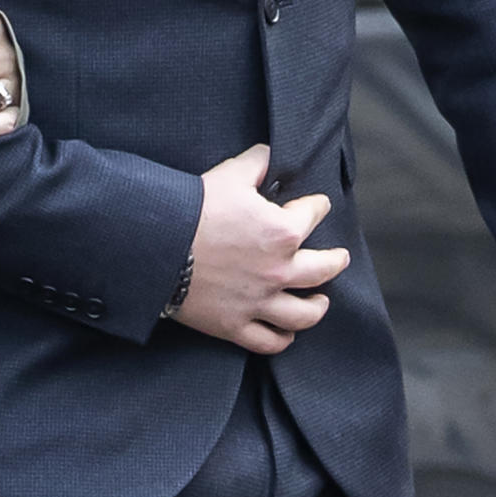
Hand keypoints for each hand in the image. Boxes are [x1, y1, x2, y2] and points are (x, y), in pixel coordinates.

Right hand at [175, 143, 348, 354]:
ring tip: (321, 301)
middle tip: (339, 257)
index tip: (315, 206)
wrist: (156, 245)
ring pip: (303, 314)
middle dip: (335, 261)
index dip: (315, 206)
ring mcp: (258, 302)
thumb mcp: (231, 173)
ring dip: (316, 307)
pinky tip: (287, 334)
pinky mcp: (234, 325)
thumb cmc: (194, 208)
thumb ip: (259, 162)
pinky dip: (282, 339)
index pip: (313, 215)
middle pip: (322, 270)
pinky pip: (268, 341)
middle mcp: (279, 271)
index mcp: (283, 232)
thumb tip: (271, 154)